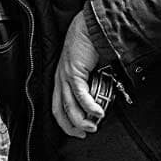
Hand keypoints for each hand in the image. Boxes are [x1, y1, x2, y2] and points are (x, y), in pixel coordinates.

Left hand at [53, 12, 105, 137]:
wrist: (91, 27)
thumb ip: (92, 84)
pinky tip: (97, 113)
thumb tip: (101, 100)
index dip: (66, 122)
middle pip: (60, 110)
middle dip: (71, 126)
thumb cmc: (90, 46)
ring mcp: (64, 76)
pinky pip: (80, 94)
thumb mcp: (89, 70)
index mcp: (61, 79)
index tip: (78, 132)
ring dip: (81, 120)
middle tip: (84, 133)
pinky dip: (89, 106)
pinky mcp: (73, 71)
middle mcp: (60, 79)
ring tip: (93, 127)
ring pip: (69, 105)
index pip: (58, 107)